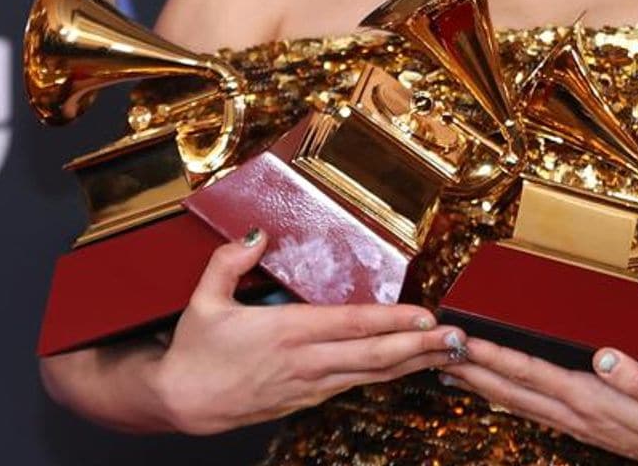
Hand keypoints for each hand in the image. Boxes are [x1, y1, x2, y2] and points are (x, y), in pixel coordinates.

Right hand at [150, 229, 465, 433]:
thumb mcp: (203, 299)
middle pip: (374, 356)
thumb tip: (257, 234)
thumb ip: (230, 261)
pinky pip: (355, 385)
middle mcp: (306, 362)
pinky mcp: (307, 400)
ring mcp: (310, 386)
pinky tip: (407, 366)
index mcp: (286, 333)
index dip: (393, 321)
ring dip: (413, 363)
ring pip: (371, 374)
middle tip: (458, 338)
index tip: (426, 315)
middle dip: (421, 347)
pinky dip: (386, 375)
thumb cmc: (194, 352)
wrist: (179, 403)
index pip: (351, 325)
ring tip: (448, 351)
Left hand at [444, 339, 637, 465]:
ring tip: (455, 370)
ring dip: (486, 385)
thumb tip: (605, 357)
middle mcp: (579, 414)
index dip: (495, 356)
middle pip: (514, 389)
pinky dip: (512, 399)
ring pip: (521, 402)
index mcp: (593, 400)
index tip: (463, 341)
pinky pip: (538, 411)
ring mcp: (582, 423)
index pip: (532, 374)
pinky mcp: (590, 426)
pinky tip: (501, 396)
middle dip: (474, 369)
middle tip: (438, 349)